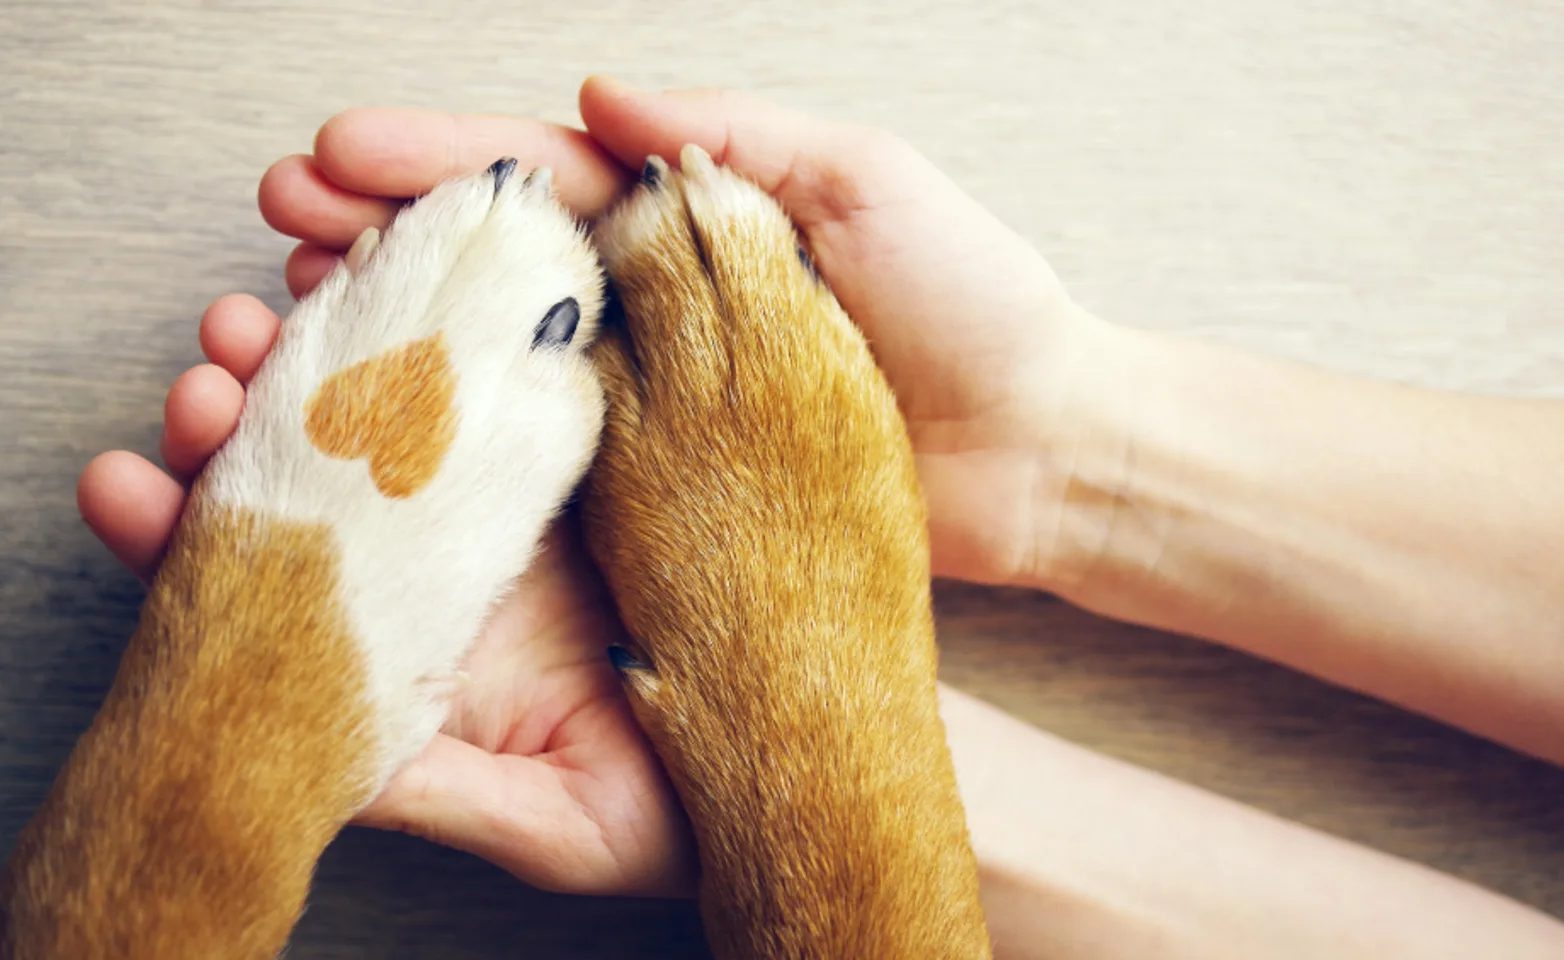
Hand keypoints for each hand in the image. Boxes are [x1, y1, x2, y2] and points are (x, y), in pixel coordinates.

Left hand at [77, 294, 694, 897]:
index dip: (203, 525)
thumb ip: (439, 790)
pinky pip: (550, 348)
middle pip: (341, 453)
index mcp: (437, 622)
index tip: (135, 488)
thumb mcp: (558, 821)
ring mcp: (547, 477)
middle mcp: (473, 539)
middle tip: (210, 365)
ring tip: (278, 312)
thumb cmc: (689, 805)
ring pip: (419, 381)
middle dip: (259, 405)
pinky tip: (420, 273)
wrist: (818, 753)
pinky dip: (482, 305)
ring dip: (339, 335)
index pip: (299, 565)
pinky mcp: (632, 422)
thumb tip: (321, 771)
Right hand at [256, 76, 1120, 589]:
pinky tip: (390, 446)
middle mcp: (657, 312)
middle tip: (278, 234)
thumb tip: (603, 95)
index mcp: (689, 226)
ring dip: (393, 346)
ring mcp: (656, 406)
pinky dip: (468, 454)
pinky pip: (552, 469)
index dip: (433, 165)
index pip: (537, 183)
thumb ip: (735, 136)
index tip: (334, 155)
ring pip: (500, 368)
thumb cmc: (974, 305)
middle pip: (490, 271)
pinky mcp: (668, 496)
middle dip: (378, 245)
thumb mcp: (864, 180)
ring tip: (292, 329)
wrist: (1040, 452)